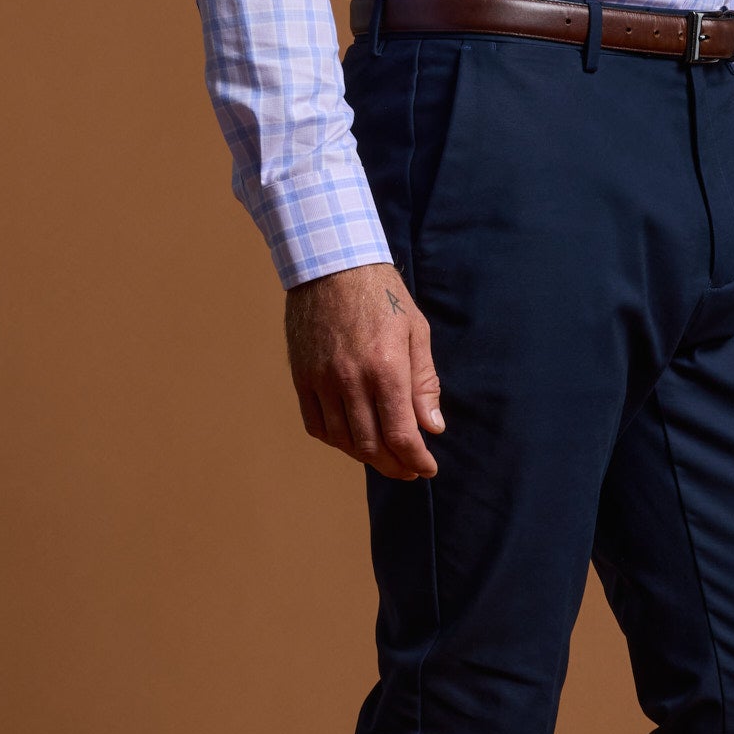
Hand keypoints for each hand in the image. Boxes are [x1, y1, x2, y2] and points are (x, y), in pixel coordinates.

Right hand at [285, 263, 444, 478]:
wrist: (331, 264)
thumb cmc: (381, 294)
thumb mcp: (416, 331)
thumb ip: (424, 382)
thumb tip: (432, 427)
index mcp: (385, 367)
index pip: (401, 434)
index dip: (416, 460)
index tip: (427, 469)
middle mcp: (350, 379)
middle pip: (371, 445)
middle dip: (394, 465)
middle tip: (409, 469)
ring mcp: (321, 379)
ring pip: (342, 440)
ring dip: (365, 456)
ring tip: (384, 456)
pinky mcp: (301, 377)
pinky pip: (315, 424)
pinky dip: (335, 440)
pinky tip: (352, 439)